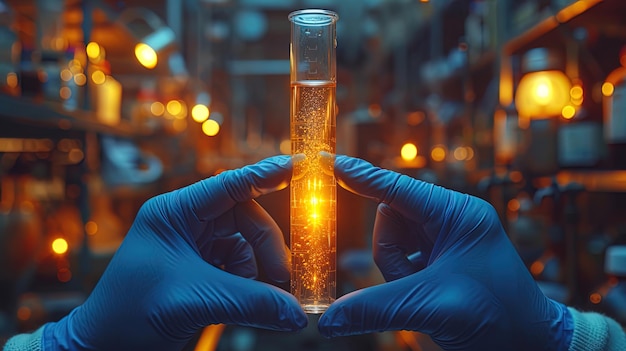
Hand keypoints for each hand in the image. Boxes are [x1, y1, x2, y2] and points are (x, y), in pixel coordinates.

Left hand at [44, 156, 306, 350]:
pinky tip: (247, 306)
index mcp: (175, 213)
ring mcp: (195, 249)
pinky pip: (240, 271)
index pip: (230, 185)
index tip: (301, 166)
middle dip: (268, 248)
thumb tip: (296, 313)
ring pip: (246, 248)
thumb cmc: (128, 314)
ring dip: (259, 273)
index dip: (267, 175)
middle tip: (283, 279)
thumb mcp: (193, 300)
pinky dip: (250, 288)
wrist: (104, 349)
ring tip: (262, 301)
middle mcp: (186, 225)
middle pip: (246, 221)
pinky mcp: (201, 274)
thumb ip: (250, 303)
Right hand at [318, 155, 571, 350]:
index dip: (360, 177)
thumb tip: (329, 319)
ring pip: (391, 245)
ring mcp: (443, 240)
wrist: (530, 346)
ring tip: (426, 297)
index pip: (397, 189)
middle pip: (389, 222)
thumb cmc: (499, 317)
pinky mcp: (438, 260)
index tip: (327, 162)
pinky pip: (401, 262)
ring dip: (397, 274)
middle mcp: (450, 219)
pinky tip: (427, 298)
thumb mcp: (433, 307)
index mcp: (457, 213)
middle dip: (391, 256)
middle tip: (414, 285)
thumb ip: (376, 308)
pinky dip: (403, 283)